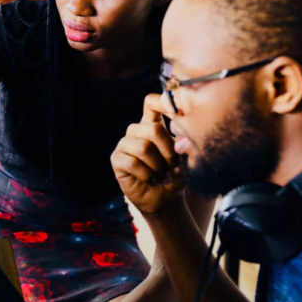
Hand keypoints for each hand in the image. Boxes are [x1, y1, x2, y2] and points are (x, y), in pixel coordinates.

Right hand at [111, 94, 185, 214]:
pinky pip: (132, 162)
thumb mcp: (184, 161)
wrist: (164, 199)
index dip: (160, 102)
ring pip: (143, 147)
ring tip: (160, 173)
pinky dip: (146, 174)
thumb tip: (180, 144)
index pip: (151, 103)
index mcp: (153, 125)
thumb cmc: (174, 176)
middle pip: (152, 128)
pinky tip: (148, 178)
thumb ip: (183, 149)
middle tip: (172, 164)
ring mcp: (125, 144)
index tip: (175, 111)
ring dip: (157, 165)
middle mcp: (137, 131)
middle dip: (168, 150)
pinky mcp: (117, 159)